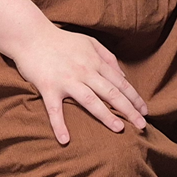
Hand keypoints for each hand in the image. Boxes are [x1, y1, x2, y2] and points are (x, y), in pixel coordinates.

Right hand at [9, 27, 148, 143]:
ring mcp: (67, 80)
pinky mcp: (48, 88)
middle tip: (142, 126)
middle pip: (111, 93)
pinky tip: (65, 140)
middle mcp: (85, 72)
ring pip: (90, 101)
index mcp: (95, 62)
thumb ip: (108, 57)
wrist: (31, 36)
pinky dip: (59, 125)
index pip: (120, 83)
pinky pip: (54, 110)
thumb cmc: (62, 41)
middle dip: (129, 110)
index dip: (134, 98)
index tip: (145, 111)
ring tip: (119, 129)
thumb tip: (123, 75)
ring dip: (106, 116)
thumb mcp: (90, 43)